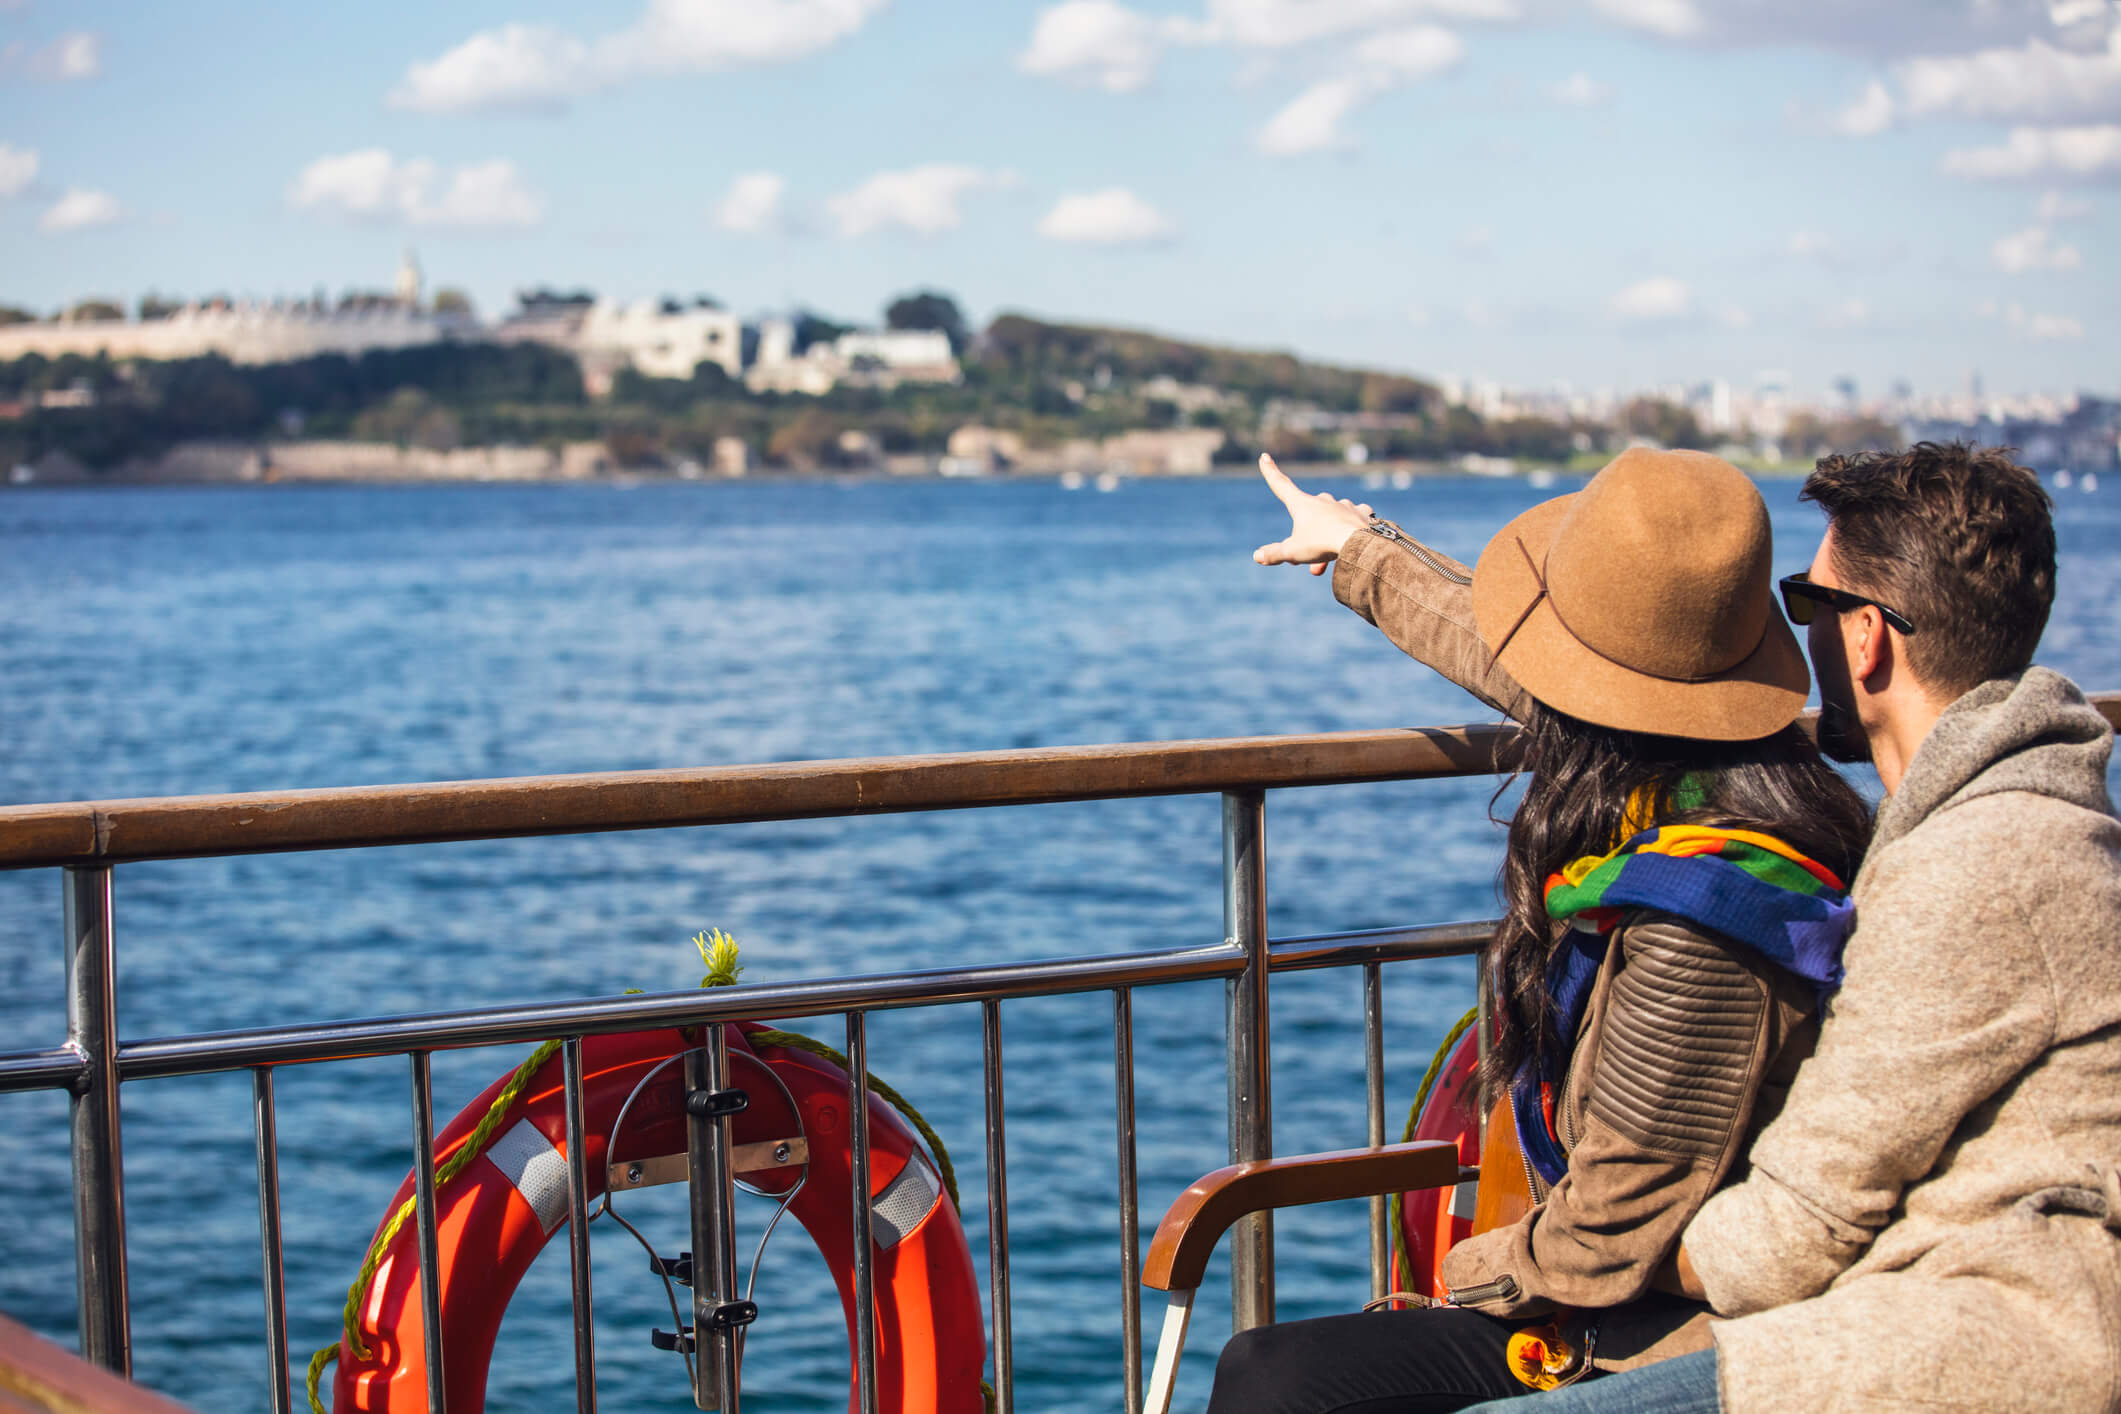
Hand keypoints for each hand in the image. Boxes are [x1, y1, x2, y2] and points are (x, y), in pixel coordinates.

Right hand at [1252, 453, 1374, 576]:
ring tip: (1328, 557)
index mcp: (1302, 504)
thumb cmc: (1322, 544)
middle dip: (1306, 533)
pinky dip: (1351, 529)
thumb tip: (1258, 556)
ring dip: (1327, 538)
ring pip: (1331, 520)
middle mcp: (1322, 500)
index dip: (1270, 472)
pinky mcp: (1361, 513)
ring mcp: (1343, 505)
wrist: (1358, 542)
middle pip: (1308, 513)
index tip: (1264, 457)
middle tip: (1306, 556)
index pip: (1281, 485)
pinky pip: (1355, 518)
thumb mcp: (1293, 552)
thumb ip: (1274, 554)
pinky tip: (1354, 539)